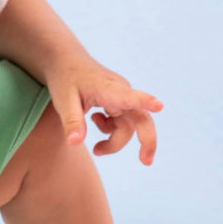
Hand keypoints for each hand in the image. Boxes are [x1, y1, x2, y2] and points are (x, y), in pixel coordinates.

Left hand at [46, 54, 162, 164]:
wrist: (66, 61)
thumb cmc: (65, 78)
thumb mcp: (63, 100)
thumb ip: (71, 122)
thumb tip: (75, 143)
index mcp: (107, 88)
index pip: (128, 96)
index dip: (145, 101)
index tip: (159, 105)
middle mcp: (120, 92)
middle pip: (141, 118)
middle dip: (146, 140)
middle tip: (146, 162)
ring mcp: (122, 97)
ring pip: (129, 126)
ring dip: (115, 141)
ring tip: (96, 150)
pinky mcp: (120, 101)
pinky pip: (123, 123)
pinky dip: (111, 131)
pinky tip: (96, 121)